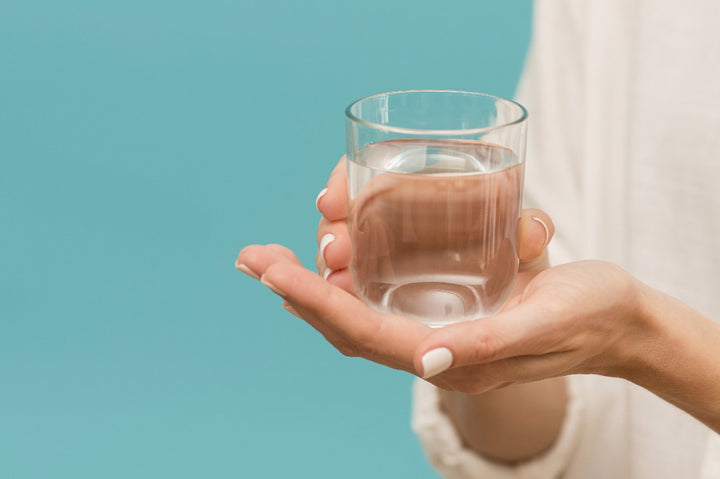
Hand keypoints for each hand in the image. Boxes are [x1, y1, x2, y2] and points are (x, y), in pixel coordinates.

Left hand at [235, 157, 562, 389]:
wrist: (620, 321)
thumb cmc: (590, 316)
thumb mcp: (544, 323)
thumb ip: (487, 342)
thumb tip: (424, 362)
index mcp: (450, 357)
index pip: (361, 331)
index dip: (312, 300)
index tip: (270, 268)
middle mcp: (433, 347)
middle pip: (347, 323)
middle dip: (296, 291)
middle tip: (254, 256)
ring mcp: (438, 330)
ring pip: (359, 311)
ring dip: (315, 285)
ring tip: (277, 256)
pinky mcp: (450, 310)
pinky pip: (384, 300)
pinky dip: (349, 281)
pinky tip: (331, 261)